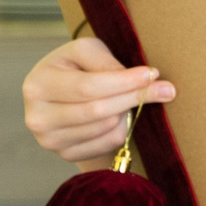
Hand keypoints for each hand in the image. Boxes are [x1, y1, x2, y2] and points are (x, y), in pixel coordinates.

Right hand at [23, 38, 175, 164]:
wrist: (60, 94)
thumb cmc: (75, 66)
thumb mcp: (85, 51)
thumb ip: (105, 61)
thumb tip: (140, 79)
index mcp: (38, 85)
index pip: (87, 87)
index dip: (123, 82)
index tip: (152, 74)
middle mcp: (38, 117)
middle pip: (97, 111)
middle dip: (135, 97)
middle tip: (167, 88)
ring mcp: (50, 140)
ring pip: (107, 128)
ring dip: (128, 111)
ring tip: (132, 97)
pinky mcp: (66, 154)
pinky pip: (108, 143)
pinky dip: (123, 128)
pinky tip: (121, 114)